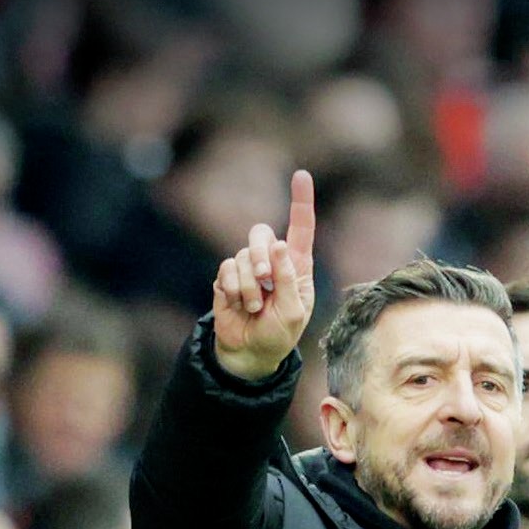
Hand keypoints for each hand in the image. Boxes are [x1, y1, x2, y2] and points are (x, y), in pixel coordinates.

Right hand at [213, 168, 315, 381]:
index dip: (300, 202)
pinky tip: (239, 305)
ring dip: (249, 286)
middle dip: (261, 255)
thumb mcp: (293, 313)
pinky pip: (226, 269)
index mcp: (296, 267)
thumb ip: (288, 279)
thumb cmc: (279, 335)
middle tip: (265, 279)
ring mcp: (248, 268)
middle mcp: (272, 262)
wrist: (250, 353)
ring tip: (255, 307)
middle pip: (261, 234)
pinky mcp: (227, 277)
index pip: (300, 229)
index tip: (301, 175)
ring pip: (242, 256)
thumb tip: (279, 244)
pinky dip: (233, 289)